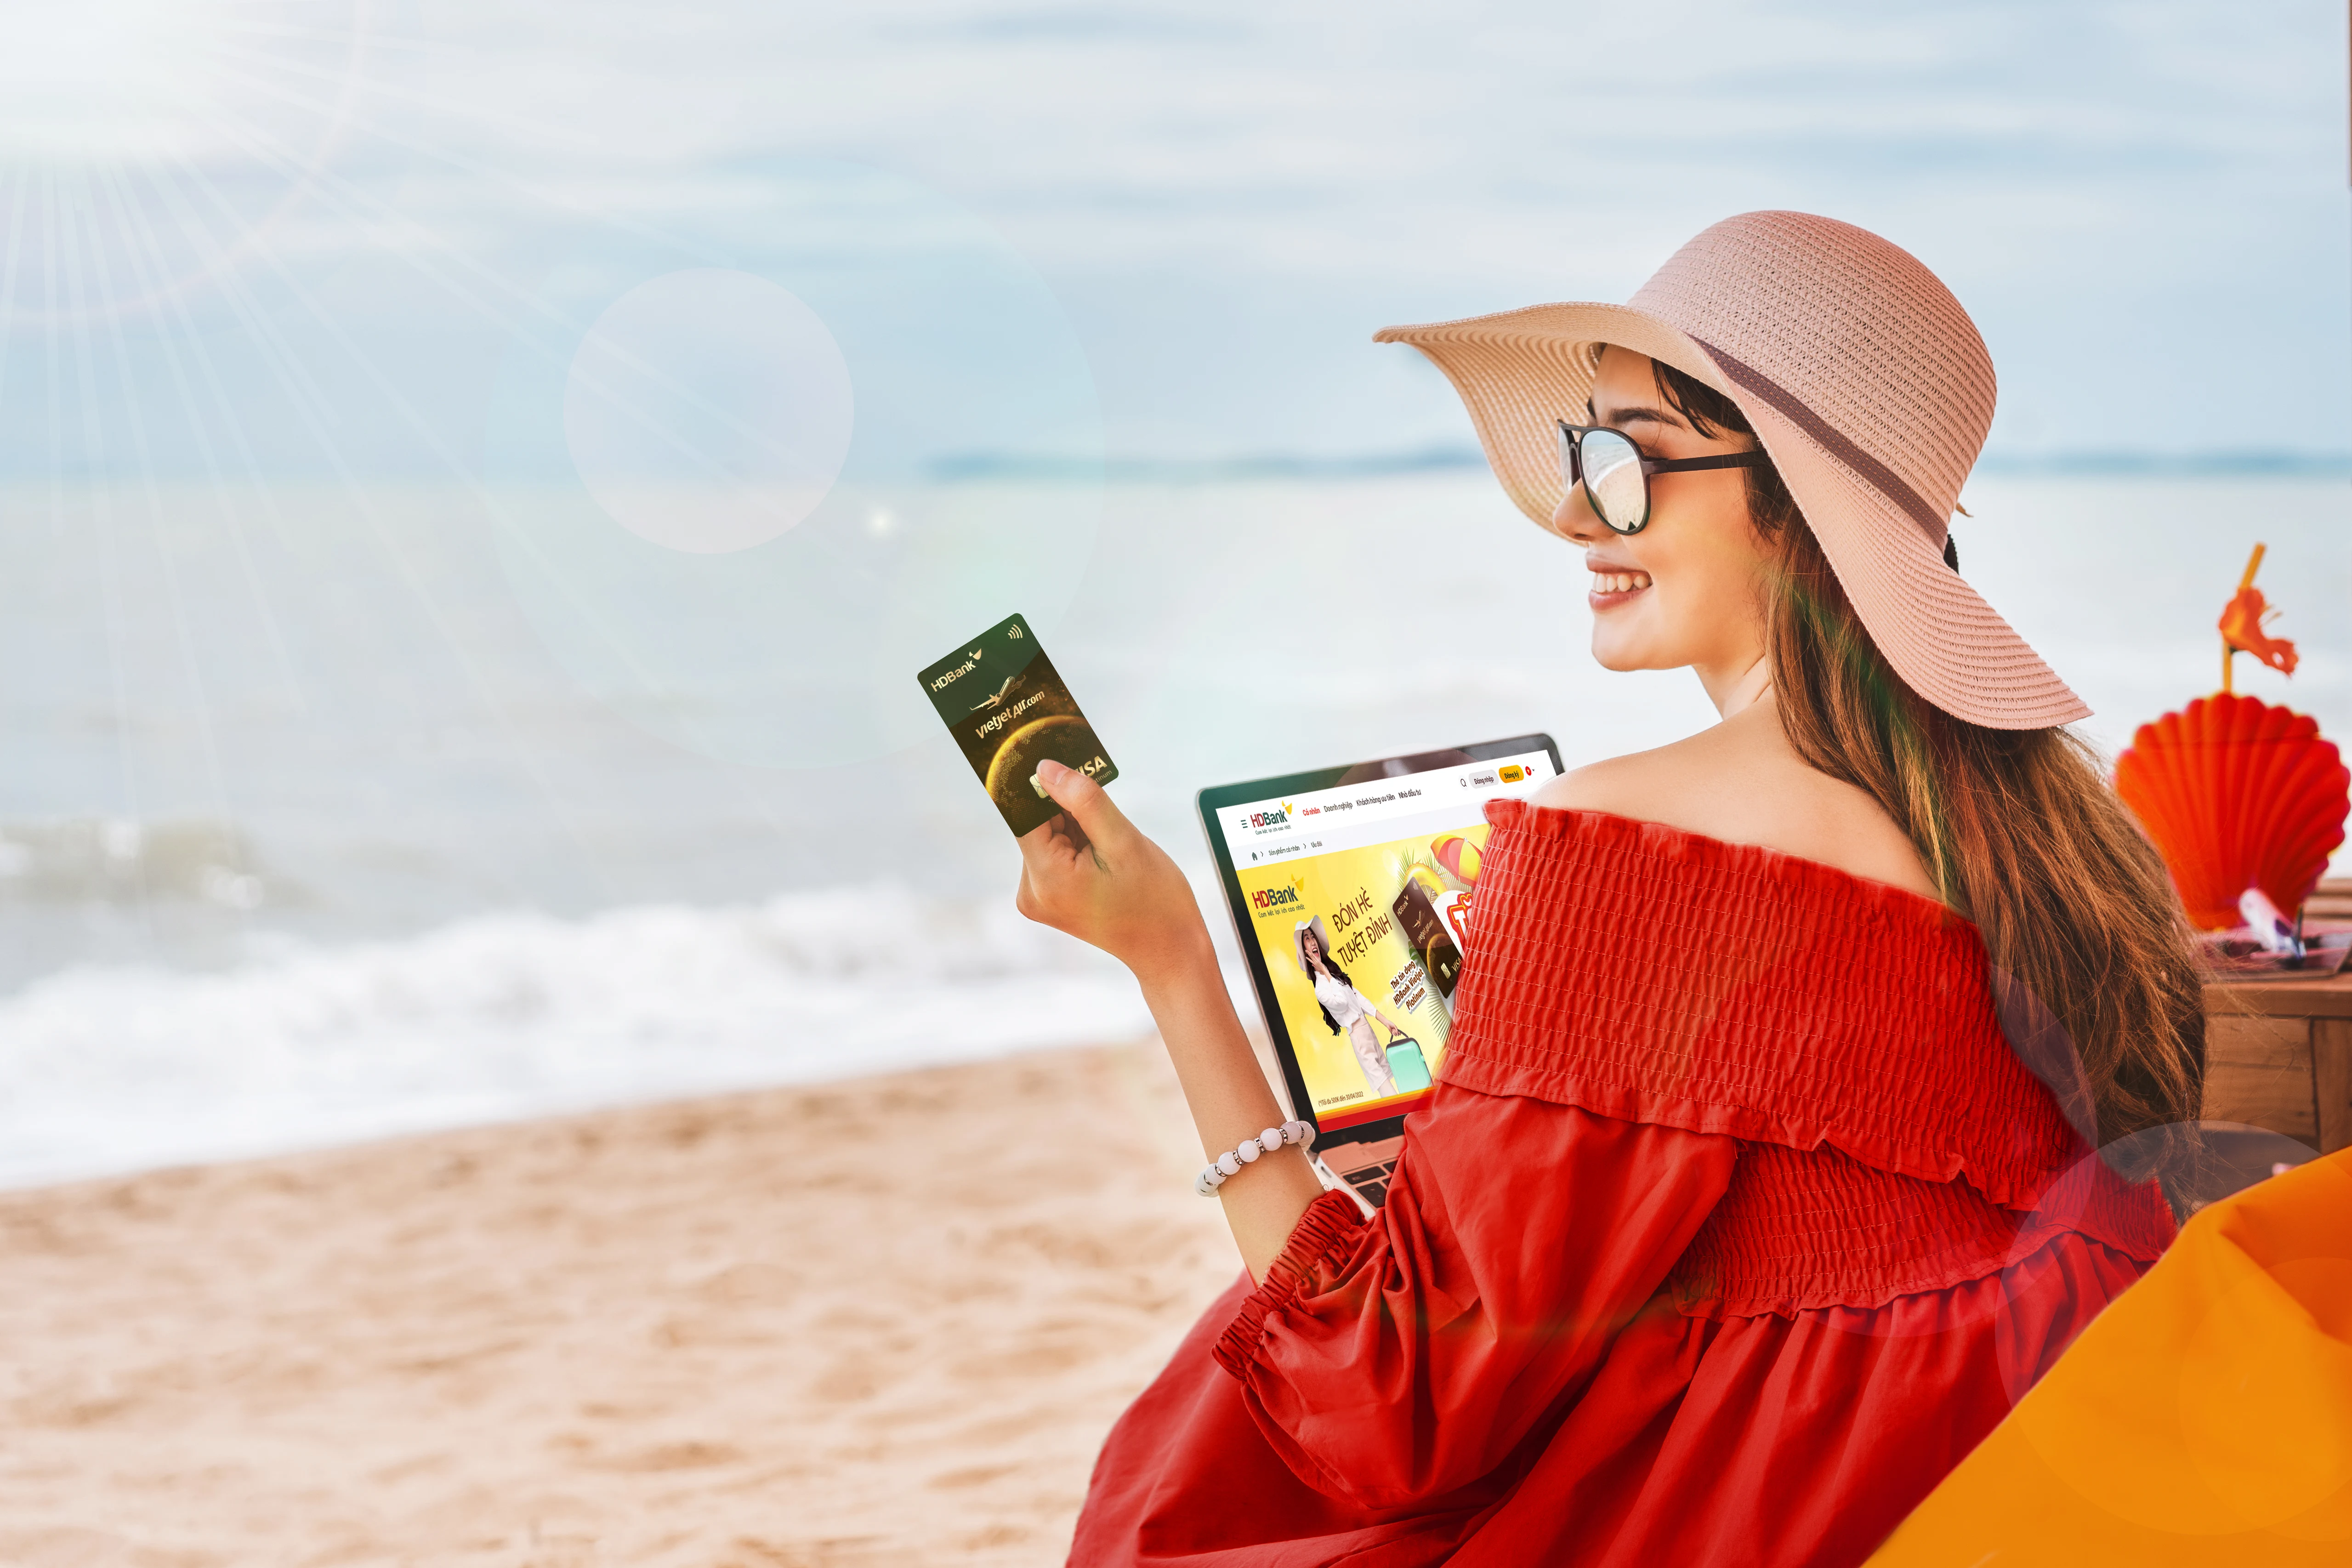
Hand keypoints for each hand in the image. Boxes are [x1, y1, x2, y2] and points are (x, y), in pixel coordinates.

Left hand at [1015, 759, 1210, 983]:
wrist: (1167, 947)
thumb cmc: (1155, 900)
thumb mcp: (1124, 841)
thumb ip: (1083, 800)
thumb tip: (1044, 768)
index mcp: (1046, 879)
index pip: (1026, 813)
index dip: (1042, 785)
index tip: (1062, 764)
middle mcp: (1032, 890)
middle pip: (1037, 824)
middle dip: (1068, 810)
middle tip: (1106, 819)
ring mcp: (1039, 896)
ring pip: (1048, 836)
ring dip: (1076, 827)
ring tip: (1110, 848)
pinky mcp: (1049, 896)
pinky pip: (1055, 852)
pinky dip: (1077, 842)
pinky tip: (1104, 856)